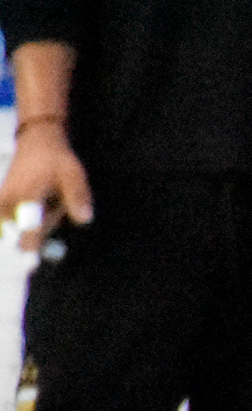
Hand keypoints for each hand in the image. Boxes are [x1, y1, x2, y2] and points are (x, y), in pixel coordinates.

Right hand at [0, 123, 90, 250]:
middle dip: (41, 232)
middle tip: (48, 214)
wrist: (36, 145)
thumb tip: (84, 220)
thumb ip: (78, 196)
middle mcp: (8, 204)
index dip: (30, 247)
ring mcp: (1, 208)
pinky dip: (34, 223)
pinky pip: (15, 227)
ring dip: (40, 225)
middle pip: (24, 236)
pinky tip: (41, 202)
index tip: (30, 265)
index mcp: (28, 196)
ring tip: (48, 200)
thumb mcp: (74, 174)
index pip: (28, 228)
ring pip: (21, 232)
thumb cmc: (57, 161)